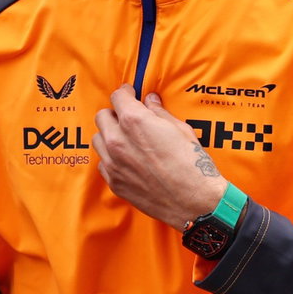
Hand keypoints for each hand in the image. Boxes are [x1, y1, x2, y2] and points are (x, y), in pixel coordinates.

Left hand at [93, 87, 226, 231]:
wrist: (194, 201)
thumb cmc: (192, 164)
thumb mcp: (181, 129)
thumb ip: (159, 113)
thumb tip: (150, 101)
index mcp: (135, 121)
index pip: (118, 97)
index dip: (125, 92)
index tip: (130, 93)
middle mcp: (118, 140)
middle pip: (102, 116)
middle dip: (115, 113)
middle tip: (128, 117)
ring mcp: (113, 163)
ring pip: (98, 140)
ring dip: (110, 135)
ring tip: (126, 139)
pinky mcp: (114, 182)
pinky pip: (103, 163)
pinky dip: (112, 158)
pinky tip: (127, 159)